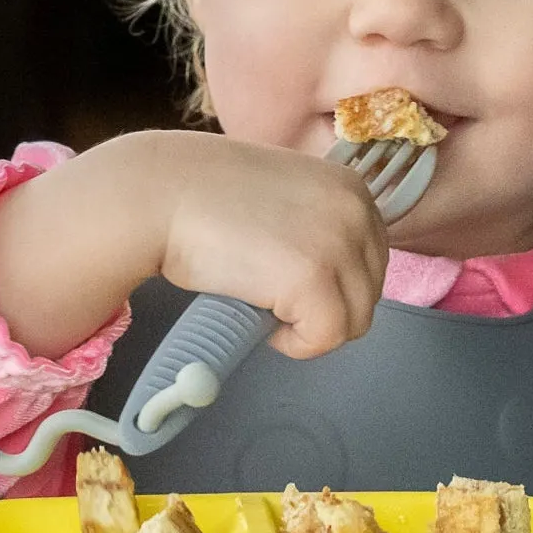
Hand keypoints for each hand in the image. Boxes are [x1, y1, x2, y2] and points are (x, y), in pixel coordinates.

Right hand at [153, 134, 388, 358]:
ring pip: (353, 321)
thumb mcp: (284, 197)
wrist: (159, 193)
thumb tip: (335, 279)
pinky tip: (260, 319)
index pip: (372, 261)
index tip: (290, 283)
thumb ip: (318, 226)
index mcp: (351, 188)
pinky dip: (294, 343)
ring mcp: (338, 243)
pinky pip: (325, 339)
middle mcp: (356, 211)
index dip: (333, 283)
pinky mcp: (313, 279)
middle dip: (324, 306)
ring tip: (263, 304)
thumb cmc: (205, 198)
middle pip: (368, 294)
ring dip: (309, 326)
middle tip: (271, 295)